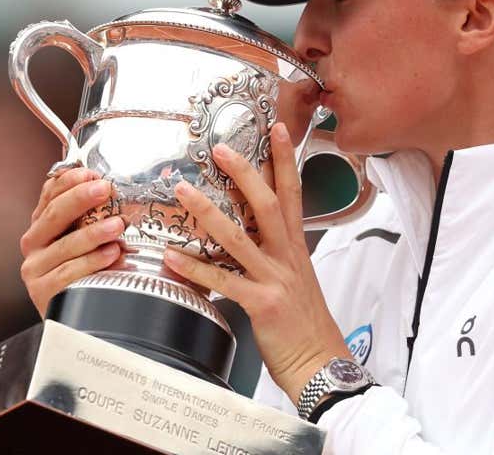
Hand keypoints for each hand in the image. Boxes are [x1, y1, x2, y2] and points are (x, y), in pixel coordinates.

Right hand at [19, 167, 125, 315]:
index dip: (69, 181)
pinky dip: (92, 262)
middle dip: (81, 198)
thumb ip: (90, 216)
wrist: (72, 320)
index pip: (49, 194)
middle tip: (105, 188)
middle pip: (54, 215)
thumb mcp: (84, 240)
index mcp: (42, 225)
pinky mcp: (42, 291)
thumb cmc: (83, 273)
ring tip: (117, 225)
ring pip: (64, 245)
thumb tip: (113, 186)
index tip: (91, 172)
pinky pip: (68, 273)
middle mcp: (33, 243)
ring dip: (93, 233)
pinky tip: (112, 255)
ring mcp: (34, 268)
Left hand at [163, 123, 350, 403]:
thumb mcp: (296, 280)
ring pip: (239, 236)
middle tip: (219, 148)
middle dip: (244, 172)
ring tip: (183, 191)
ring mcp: (275, 278)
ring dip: (208, 211)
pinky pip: (223, 280)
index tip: (276, 128)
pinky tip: (172, 256)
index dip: (285, 159)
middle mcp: (287, 257)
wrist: (322, 364)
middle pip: (266, 203)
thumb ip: (275, 255)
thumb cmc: (305, 324)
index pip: (292, 193)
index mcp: (295, 248)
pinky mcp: (262, 303)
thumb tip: (253, 236)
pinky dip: (195, 267)